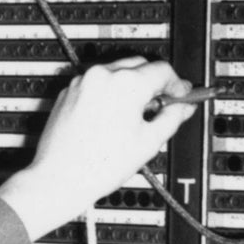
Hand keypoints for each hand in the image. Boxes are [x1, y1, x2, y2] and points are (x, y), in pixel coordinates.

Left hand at [0, 58, 200, 241]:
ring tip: (134, 115)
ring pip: (116, 72)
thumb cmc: (98, 166)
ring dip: (130, 85)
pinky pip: (96, 83)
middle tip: (161, 105)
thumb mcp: (148, 142)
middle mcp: (102, 76)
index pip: (164, 70)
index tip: (180, 96)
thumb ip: (173, 118)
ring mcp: (82, 82)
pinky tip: (111, 117)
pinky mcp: (68, 92)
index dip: (177, 84)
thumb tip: (183, 108)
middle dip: (154, 82)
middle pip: (140, 65)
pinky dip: (108, 93)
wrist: (59, 178)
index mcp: (126, 84)